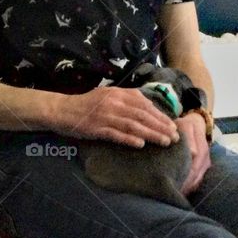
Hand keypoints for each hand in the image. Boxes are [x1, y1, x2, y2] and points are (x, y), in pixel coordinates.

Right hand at [56, 87, 178, 147]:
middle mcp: (114, 102)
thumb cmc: (86, 104)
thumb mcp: (107, 96)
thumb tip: (148, 108)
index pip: (145, 104)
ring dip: (151, 134)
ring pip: (133, 125)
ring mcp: (105, 116)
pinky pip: (116, 134)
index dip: (160, 115)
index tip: (172, 125)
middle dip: (161, 126)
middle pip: (142, 115)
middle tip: (175, 137)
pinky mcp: (96, 128)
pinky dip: (129, 139)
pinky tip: (141, 144)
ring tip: (165, 142)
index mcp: (118, 93)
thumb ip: (126, 99)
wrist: (61, 110)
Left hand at [176, 113, 210, 193]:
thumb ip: (189, 138)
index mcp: (202, 150)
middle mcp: (205, 159)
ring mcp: (205, 164)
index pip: (194, 168)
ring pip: (197, 181)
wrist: (196, 123)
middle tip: (171, 194)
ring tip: (174, 195)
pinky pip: (197, 180)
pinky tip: (180, 191)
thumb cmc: (187, 125)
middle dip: (184, 187)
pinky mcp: (203, 167)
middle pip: (196, 178)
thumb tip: (193, 153)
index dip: (185, 179)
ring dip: (187, 188)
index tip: (173, 185)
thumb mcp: (186, 126)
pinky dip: (189, 186)